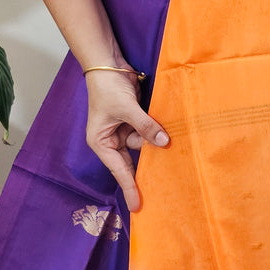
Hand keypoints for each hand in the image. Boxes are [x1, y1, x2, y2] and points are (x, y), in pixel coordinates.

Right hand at [84, 68, 168, 212]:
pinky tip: (167, 133)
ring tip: (168, 140)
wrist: (107, 63)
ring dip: (154, 140)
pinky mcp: (133, 120)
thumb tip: (164, 143)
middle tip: (162, 189)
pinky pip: (146, 131)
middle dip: (146, 167)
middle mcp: (111, 139)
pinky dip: (156, 130)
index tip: (137, 206)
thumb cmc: (107, 87)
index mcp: (101, 142)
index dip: (129, 187)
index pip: (118, 169)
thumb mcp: (126, 108)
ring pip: (142, 143)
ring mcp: (123, 129)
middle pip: (131, 159)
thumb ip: (145, 126)